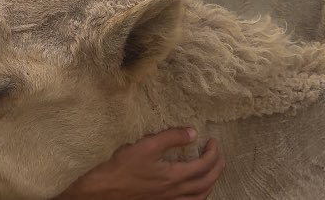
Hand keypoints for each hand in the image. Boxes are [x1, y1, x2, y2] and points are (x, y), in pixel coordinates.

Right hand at [55, 128, 224, 199]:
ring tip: (212, 172)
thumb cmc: (122, 168)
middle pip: (207, 182)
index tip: (212, 141)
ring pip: (201, 196)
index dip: (212, 152)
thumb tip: (192, 132)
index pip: (204, 165)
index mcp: (174, 176)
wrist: (106, 190)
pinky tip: (195, 191)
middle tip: (218, 154)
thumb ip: (170, 137)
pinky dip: (199, 196)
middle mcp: (176, 191)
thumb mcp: (146, 146)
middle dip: (217, 167)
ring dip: (211, 183)